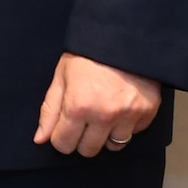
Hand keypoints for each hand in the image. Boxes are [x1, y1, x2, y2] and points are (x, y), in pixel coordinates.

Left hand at [33, 52, 161, 155]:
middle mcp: (104, 116)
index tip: (64, 127)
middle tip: (84, 120)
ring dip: (106, 135)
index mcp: (78, 106)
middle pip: (88, 151)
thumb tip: (40, 139)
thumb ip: (50, 110)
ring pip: (113, 147)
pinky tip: (120, 107)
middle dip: (81, 139)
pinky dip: (126, 126)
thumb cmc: (88, 55)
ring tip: (103, 113)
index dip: (61, 137)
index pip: (63, 144)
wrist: (124, 37)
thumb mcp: (61, 76)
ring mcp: (128, 116)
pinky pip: (133, 134)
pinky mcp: (147, 113)